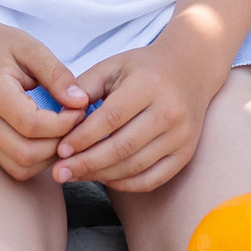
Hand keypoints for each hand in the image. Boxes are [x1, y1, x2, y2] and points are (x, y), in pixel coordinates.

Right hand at [0, 19, 86, 181]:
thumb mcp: (31, 49)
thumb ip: (57, 75)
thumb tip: (81, 102)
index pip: (31, 124)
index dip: (63, 123)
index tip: (80, 109)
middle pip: (26, 153)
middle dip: (59, 144)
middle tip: (76, 123)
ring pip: (21, 167)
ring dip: (49, 156)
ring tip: (64, 131)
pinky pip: (15, 167)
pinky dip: (38, 160)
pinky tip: (49, 138)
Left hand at [53, 40, 224, 192]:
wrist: (191, 70)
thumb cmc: (143, 69)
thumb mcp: (112, 66)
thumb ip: (84, 87)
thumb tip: (59, 116)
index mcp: (149, 85)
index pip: (111, 118)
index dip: (83, 137)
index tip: (60, 149)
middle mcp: (169, 112)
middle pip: (122, 147)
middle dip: (87, 163)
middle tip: (59, 172)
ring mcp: (181, 136)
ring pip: (135, 166)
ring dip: (101, 176)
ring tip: (75, 176)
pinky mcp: (186, 153)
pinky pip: (153, 179)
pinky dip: (126, 184)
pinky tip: (104, 179)